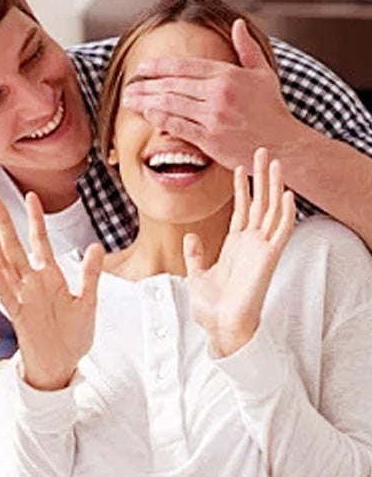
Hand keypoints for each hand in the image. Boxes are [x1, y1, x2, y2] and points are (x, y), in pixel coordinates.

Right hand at [0, 192, 103, 389]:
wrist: (62, 365)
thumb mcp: (87, 301)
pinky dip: (2, 284)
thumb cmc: (72, 336)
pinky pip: (8, 297)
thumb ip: (90, 274)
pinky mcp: (19, 317)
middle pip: (15, 247)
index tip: (31, 197)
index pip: (40, 241)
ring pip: (5, 267)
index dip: (35, 219)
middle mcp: (32, 284)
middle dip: (6, 224)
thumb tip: (95, 246)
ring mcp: (23, 298)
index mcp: (49, 277)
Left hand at [122, 19, 297, 169]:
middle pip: (173, 84)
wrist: (283, 144)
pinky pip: (178, 126)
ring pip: (171, 104)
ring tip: (130, 100)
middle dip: (146, 84)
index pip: (186, 66)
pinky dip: (160, 119)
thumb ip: (246, 49)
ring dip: (146, 101)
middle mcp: (218, 93)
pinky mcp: (210, 138)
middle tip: (129, 85)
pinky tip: (147, 115)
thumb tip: (238, 24)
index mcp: (228, 75)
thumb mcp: (263, 74)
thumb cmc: (272, 110)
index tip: (143, 68)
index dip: (160, 67)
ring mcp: (213, 116)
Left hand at [184, 147, 295, 356]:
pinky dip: (284, 213)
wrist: (219, 325)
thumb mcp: (196, 274)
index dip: (241, 188)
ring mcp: (261, 249)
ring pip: (271, 211)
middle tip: (263, 151)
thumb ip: (195, 254)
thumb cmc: (211, 306)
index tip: (240, 166)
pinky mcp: (268, 258)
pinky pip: (280, 232)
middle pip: (259, 203)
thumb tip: (191, 236)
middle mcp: (250, 244)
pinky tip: (286, 194)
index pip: (241, 209)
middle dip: (260, 177)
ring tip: (275, 162)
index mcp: (235, 245)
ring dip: (274, 186)